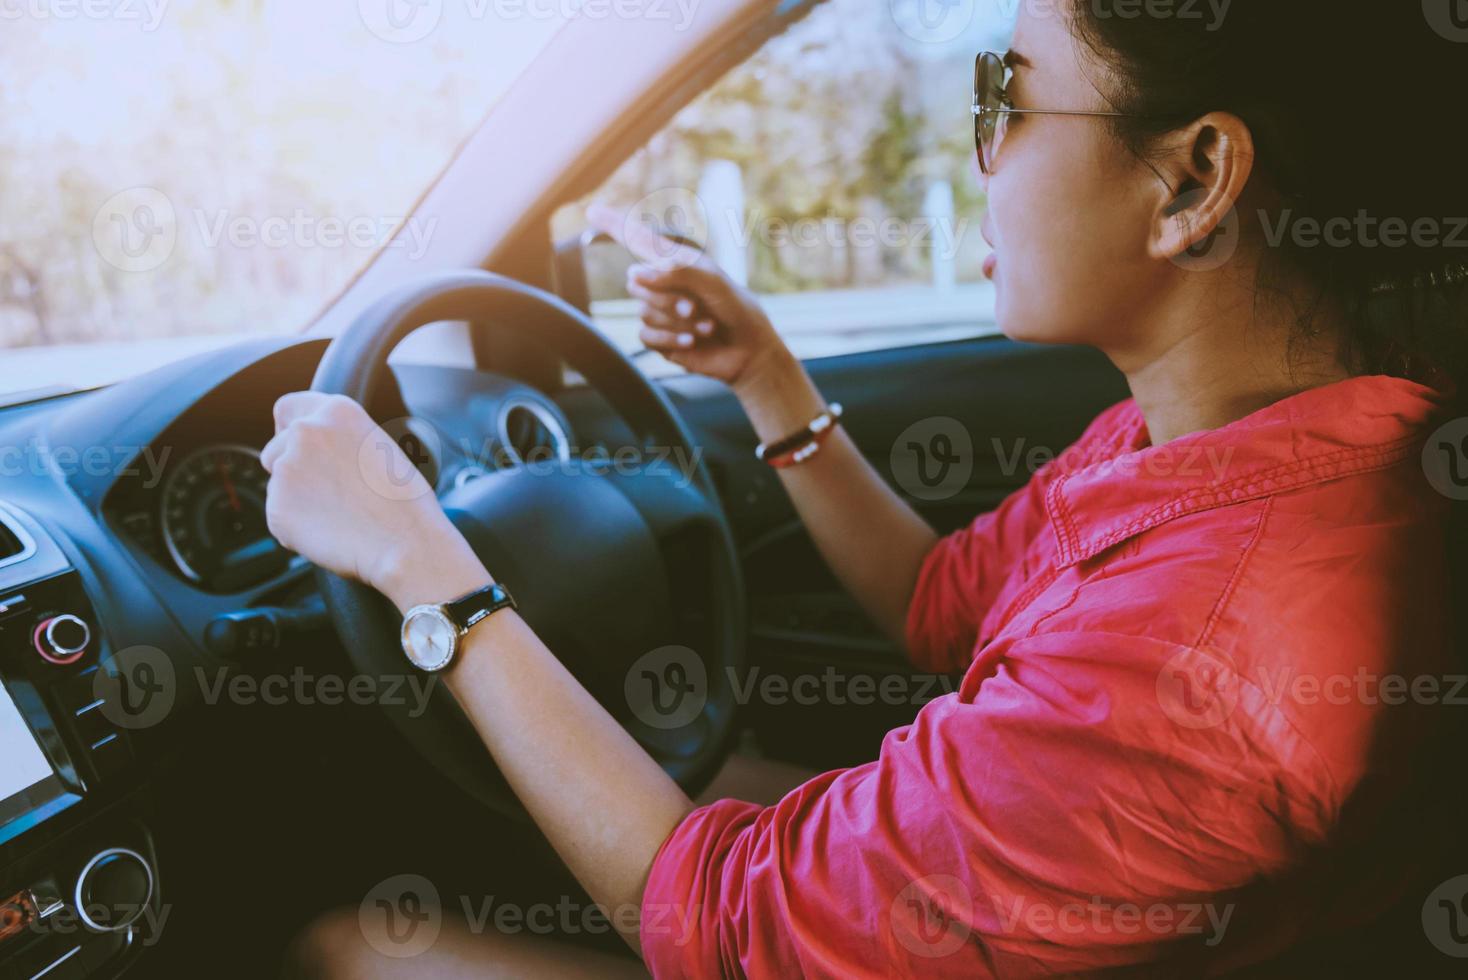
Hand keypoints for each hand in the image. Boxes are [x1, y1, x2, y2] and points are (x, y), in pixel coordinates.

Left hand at [261, 393, 488, 611]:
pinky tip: (332, 532)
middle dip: (293, 470)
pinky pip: (280, 517)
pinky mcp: (277, 507)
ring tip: (340, 515)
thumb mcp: (379, 448)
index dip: (287, 430)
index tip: (295, 447)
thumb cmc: (404, 502)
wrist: (405, 542)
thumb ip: (340, 439)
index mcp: (335, 412)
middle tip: (327, 493)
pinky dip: (298, 528)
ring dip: (298, 500)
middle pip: (275, 450)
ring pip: (279, 486)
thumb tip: (318, 451)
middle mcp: (305, 432)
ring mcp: (287, 469)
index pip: (287, 408)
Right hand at [586, 202, 789, 392]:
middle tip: (696, 306)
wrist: (748, 350)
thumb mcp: (714, 282)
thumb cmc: (736, 308)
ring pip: (644, 311)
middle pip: (636, 283)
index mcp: (676, 261)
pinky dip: (670, 338)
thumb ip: (677, 271)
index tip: (591, 211)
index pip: (638, 239)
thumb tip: (635, 274)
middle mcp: (663, 283)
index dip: (614, 225)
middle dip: (666, 297)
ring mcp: (660, 311)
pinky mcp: (660, 338)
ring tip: (706, 325)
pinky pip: (647, 335)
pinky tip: (692, 340)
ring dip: (677, 320)